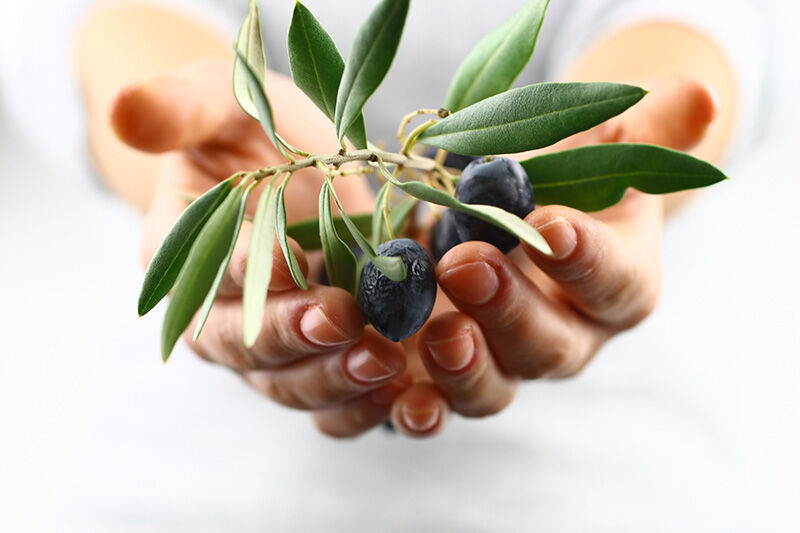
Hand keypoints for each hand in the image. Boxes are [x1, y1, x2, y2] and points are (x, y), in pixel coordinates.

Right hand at [114, 59, 412, 435]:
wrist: (289, 166)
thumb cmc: (247, 132)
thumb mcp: (218, 104)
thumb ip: (180, 110)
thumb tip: (125, 108)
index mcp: (185, 258)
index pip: (206, 274)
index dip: (244, 270)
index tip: (289, 259)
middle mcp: (222, 315)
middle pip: (246, 346)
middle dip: (294, 336)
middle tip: (344, 321)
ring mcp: (273, 344)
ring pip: (292, 382)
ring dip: (335, 378)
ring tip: (384, 360)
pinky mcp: (322, 357)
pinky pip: (334, 397)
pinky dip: (364, 400)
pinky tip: (404, 387)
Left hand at [382, 77, 716, 437]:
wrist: (509, 216)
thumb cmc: (562, 176)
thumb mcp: (601, 145)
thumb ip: (645, 129)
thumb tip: (697, 98)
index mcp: (618, 284)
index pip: (614, 281)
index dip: (585, 259)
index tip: (550, 225)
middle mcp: (569, 337)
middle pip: (550, 346)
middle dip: (509, 310)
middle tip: (465, 265)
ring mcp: (508, 365)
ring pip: (495, 388)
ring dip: (463, 367)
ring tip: (435, 332)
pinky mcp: (453, 376)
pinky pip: (439, 405)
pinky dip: (418, 406)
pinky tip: (389, 390)